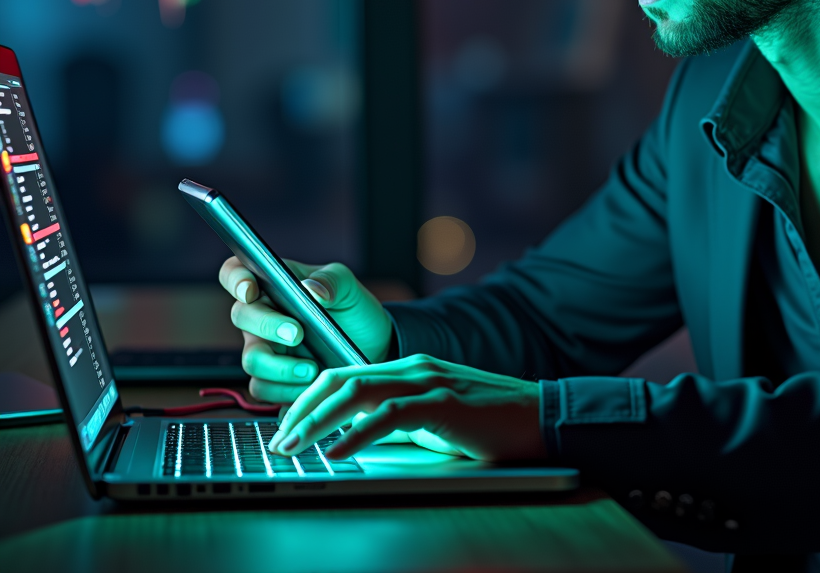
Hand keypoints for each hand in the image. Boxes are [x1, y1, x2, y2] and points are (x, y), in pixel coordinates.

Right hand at [218, 256, 393, 401]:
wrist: (373, 347)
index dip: (235, 279)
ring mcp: (266, 349)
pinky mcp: (274, 380)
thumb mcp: (348, 287)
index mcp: (274, 284)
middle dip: (267, 326)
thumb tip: (311, 289)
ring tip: (313, 369)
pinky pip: (264, 389)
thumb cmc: (353, 310)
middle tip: (297, 334)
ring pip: (252, 359)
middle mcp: (263, 316)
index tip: (250, 290)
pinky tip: (311, 386)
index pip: (236, 273)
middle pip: (242, 317)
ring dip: (280, 367)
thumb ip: (331, 280)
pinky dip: (286, 391)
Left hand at [267, 354, 544, 462]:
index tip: (287, 425)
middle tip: (279, 439)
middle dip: (303, 408)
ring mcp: (428, 381)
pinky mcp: (444, 402)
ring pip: (359, 392)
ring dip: (320, 420)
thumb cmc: (490, 423)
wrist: (540, 416)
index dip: (310, 397)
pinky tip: (339, 452)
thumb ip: (398, 422)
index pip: (345, 374)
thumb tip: (356, 439)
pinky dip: (359, 433)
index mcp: (409, 368)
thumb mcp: (434, 419)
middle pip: (342, 378)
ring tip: (295, 446)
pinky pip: (391, 414)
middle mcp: (414, 367)